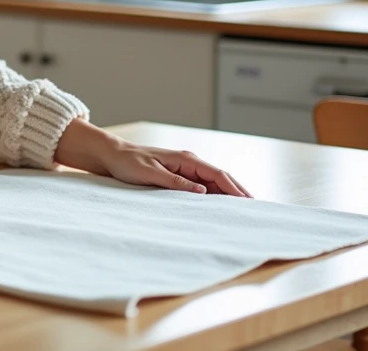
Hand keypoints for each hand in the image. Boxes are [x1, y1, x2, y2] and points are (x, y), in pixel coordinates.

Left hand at [54, 118, 251, 196]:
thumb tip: (202, 191)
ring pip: (213, 183)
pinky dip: (214, 196)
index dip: (234, 189)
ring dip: (227, 196)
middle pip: (221, 178)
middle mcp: (189, 162)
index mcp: (185, 159)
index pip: (217, 174)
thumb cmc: (128, 163)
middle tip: (255, 210)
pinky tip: (219, 207)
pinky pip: (202, 186)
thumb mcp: (149, 173)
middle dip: (238, 192)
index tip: (248, 203)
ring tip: (243, 212)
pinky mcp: (179, 176)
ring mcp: (185, 168)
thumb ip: (175, 182)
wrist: (112, 155)